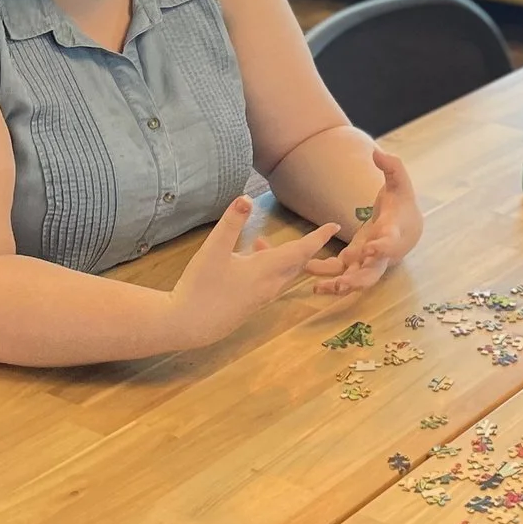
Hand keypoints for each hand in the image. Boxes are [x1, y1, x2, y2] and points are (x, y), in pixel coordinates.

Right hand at [167, 196, 339, 346]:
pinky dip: (269, 268)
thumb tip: (246, 198)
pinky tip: (246, 262)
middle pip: (297, 264)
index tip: (335, 226)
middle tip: (313, 233)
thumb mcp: (213, 249)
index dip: (318, 237)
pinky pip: (271, 283)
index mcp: (266, 270)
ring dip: (282, 257)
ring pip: (283, 274)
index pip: (301, 251)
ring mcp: (260, 297)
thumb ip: (231, 223)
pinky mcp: (250, 305)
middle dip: (305, 247)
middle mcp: (269, 285)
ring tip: (259, 241)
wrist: (187, 326)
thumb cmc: (200, 286)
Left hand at [301, 146, 421, 296]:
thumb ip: (393, 167)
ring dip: (338, 285)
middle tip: (343, 284)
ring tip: (318, 288)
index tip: (372, 249)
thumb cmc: (402, 203)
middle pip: (373, 273)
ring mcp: (368, 261)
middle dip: (358, 280)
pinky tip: (307, 271)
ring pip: (355, 279)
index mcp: (394, 234)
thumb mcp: (400, 182)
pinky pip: (341, 271)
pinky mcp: (355, 261)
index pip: (391, 243)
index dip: (382, 248)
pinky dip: (326, 274)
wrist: (406, 225)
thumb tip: (378, 152)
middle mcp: (382, 254)